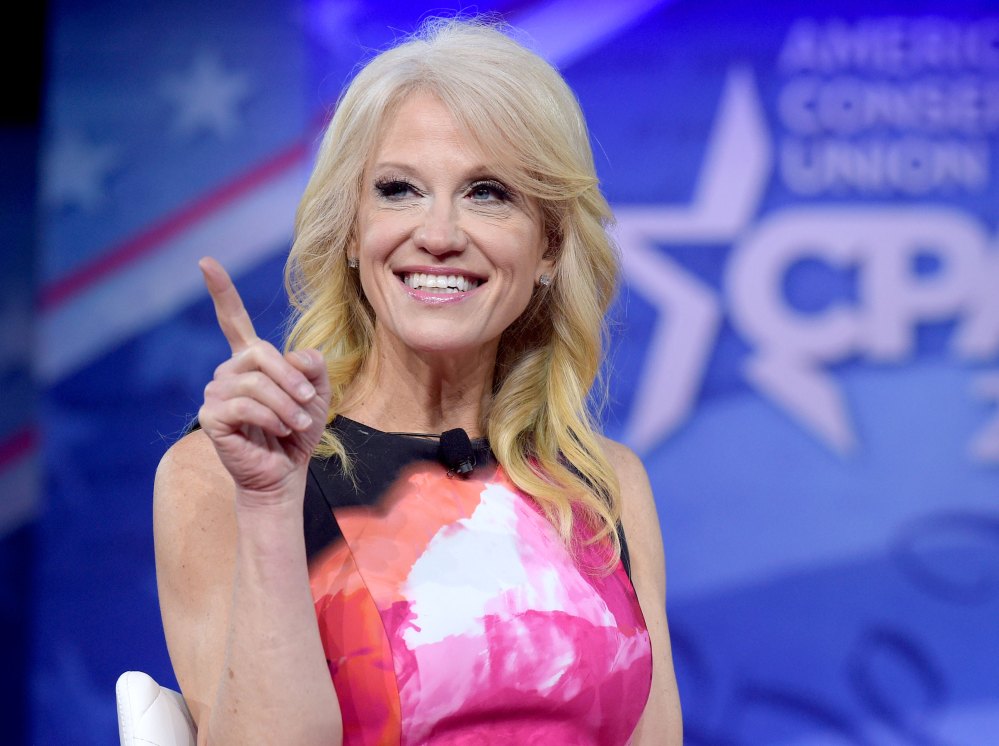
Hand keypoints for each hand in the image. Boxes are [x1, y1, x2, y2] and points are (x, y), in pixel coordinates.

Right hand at [197, 257, 330, 504]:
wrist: (284, 472)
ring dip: (287, 405)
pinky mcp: (211, 417)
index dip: (220, 291)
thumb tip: (297, 354)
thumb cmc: (298, 431)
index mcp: (250, 360)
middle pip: (260, 354)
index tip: (205, 262)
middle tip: (310, 405)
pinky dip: (271, 418)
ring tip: (299, 424)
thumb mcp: (317, 395)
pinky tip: (279, 431)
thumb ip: (313, 368)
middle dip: (292, 380)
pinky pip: (245, 406)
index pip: (232, 320)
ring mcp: (216, 393)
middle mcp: (228, 371)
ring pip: (256, 383)